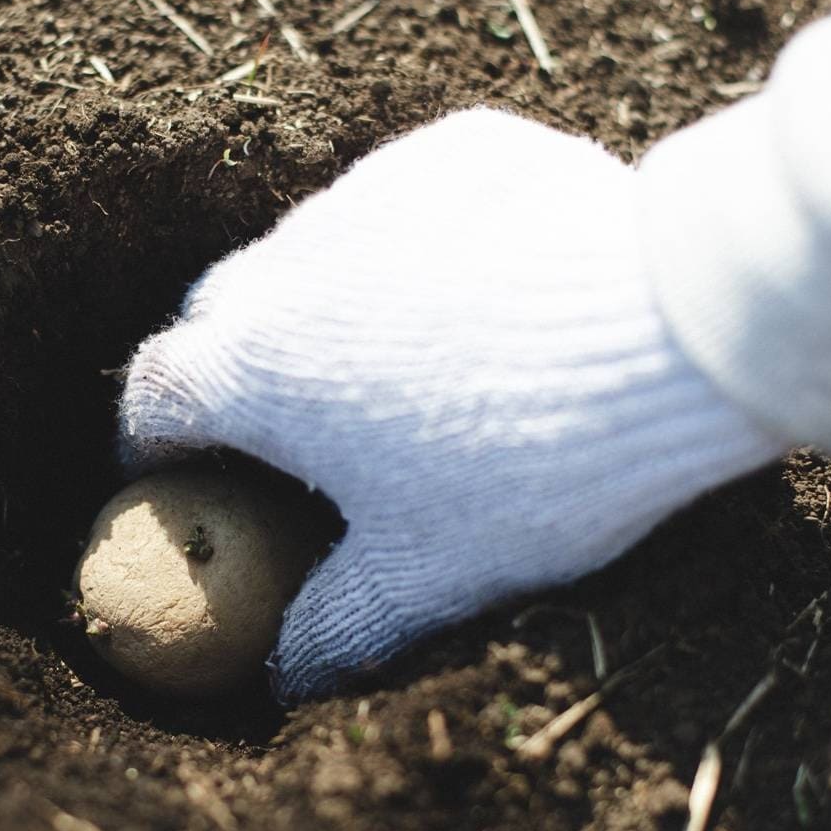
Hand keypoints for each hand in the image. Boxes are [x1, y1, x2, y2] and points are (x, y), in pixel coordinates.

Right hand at [119, 109, 785, 702]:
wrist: (678, 336)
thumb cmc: (531, 471)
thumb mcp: (424, 578)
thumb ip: (331, 630)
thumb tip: (285, 678)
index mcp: (252, 369)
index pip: (152, 396)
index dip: (152, 445)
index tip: (176, 477)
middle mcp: (288, 263)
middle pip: (217, 314)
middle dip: (232, 371)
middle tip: (289, 433)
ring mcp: (373, 194)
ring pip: (312, 252)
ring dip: (323, 306)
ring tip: (397, 368)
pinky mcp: (457, 152)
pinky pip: (402, 204)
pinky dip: (410, 250)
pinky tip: (474, 298)